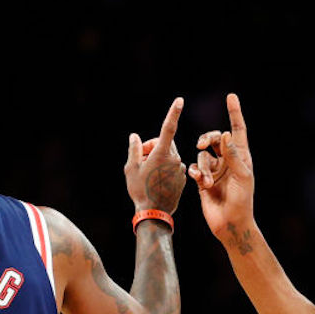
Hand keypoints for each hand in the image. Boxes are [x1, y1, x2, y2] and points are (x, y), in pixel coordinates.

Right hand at [126, 97, 186, 214]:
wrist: (154, 213)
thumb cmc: (140, 190)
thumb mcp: (131, 168)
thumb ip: (134, 149)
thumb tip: (135, 136)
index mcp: (162, 153)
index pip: (168, 128)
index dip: (173, 113)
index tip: (180, 100)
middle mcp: (174, 159)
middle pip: (164, 143)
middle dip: (152, 146)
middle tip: (140, 157)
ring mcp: (180, 169)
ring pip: (169, 156)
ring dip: (158, 159)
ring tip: (147, 173)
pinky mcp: (183, 178)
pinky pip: (173, 167)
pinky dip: (165, 169)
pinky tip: (157, 181)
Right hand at [188, 93, 255, 242]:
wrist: (231, 224)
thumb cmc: (242, 201)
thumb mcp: (242, 177)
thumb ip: (233, 155)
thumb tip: (225, 134)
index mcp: (241, 157)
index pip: (237, 130)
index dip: (234, 113)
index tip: (230, 96)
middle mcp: (228, 161)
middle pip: (214, 138)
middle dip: (207, 138)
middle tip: (201, 143)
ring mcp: (215, 170)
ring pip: (202, 155)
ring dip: (203, 167)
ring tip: (208, 181)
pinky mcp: (203, 181)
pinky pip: (194, 168)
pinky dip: (195, 172)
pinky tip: (199, 181)